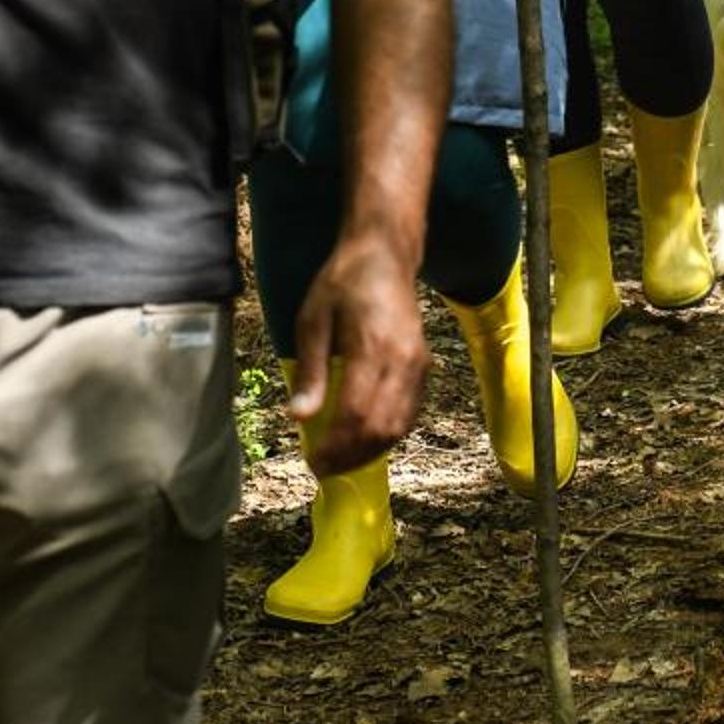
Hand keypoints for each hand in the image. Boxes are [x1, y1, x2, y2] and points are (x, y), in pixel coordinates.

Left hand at [287, 240, 428, 472]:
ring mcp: (418, 365)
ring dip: (368, 452)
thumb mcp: (313, 320)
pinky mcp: (424, 367)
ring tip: (339, 461)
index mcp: (371, 346)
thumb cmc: (341, 284)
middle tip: (322, 468)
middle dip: (349, 456)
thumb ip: (311, 371)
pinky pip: (409, 414)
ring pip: (397, 426)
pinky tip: (363, 441)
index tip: (312, 461)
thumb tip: (299, 418)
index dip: (334, 446)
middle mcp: (402, 360)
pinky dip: (387, 436)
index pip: (355, 413)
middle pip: (379, 427)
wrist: (385, 255)